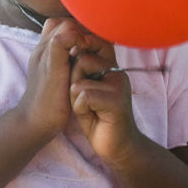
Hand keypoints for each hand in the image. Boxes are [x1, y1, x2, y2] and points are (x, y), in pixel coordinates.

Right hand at [16, 18, 92, 141]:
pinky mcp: (50, 63)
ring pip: (65, 25)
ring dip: (82, 34)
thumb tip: (84, 59)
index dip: (77, 30)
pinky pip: (63, 39)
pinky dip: (77, 40)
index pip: (59, 25)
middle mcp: (42, 48)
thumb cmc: (49, 103)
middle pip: (63, 21)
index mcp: (43, 51)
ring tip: (91, 50)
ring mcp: (44, 54)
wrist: (34, 120)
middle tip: (93, 46)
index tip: (90, 45)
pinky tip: (86, 53)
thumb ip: (66, 66)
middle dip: (82, 30)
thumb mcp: (59, 79)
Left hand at [69, 37, 140, 163]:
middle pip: (81, 59)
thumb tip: (69, 46)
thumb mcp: (85, 87)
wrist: (116, 145)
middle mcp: (117, 71)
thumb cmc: (96, 116)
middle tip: (84, 98)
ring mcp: (119, 85)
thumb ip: (80, 67)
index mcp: (110, 65)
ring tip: (88, 107)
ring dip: (76, 98)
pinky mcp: (116, 101)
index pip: (93, 42)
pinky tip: (91, 115)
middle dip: (73, 80)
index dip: (78, 51)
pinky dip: (80, 108)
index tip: (76, 73)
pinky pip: (85, 96)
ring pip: (80, 80)